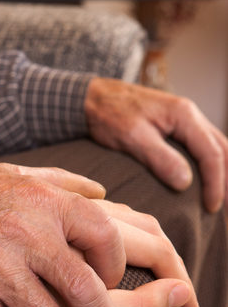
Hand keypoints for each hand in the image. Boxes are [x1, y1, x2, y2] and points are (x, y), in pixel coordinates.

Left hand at [85, 77, 227, 212]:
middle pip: (222, 149)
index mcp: (184, 115)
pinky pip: (201, 146)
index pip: (211, 153)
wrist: (92, 98)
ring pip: (215, 146)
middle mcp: (190, 115)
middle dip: (226, 180)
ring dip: (222, 172)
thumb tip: (185, 183)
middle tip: (225, 208)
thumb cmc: (109, 115)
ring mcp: (183, 119)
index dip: (215, 183)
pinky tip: (203, 180)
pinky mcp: (174, 126)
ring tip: (221, 197)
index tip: (211, 207)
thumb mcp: (132, 137)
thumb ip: (160, 158)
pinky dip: (208, 164)